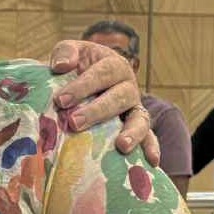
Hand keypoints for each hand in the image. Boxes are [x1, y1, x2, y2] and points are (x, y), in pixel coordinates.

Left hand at [48, 40, 161, 165]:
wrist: (81, 82)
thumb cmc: (74, 68)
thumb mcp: (71, 53)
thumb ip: (65, 52)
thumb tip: (61, 66)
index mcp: (113, 65)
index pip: (102, 73)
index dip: (83, 86)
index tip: (60, 100)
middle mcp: (128, 86)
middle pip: (119, 97)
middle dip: (97, 111)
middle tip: (74, 122)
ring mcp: (134, 108)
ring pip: (139, 118)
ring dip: (132, 132)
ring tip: (121, 146)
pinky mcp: (136, 127)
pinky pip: (149, 137)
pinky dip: (152, 148)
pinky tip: (152, 161)